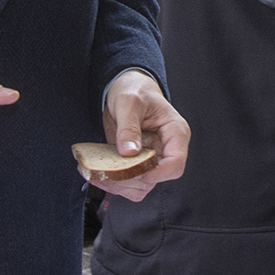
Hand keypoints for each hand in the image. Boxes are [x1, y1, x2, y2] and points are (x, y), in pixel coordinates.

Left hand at [93, 69, 188, 202]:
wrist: (125, 88)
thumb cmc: (135, 89)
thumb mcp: (129, 102)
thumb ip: (129, 126)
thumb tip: (129, 152)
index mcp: (175, 133)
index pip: (175, 164)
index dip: (158, 173)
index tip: (136, 172)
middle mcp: (165, 149)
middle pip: (156, 179)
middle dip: (131, 179)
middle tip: (108, 171)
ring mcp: (151, 158)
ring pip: (141, 186)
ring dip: (120, 184)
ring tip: (98, 172)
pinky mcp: (136, 163)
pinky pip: (129, 182)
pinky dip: (114, 183)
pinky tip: (99, 172)